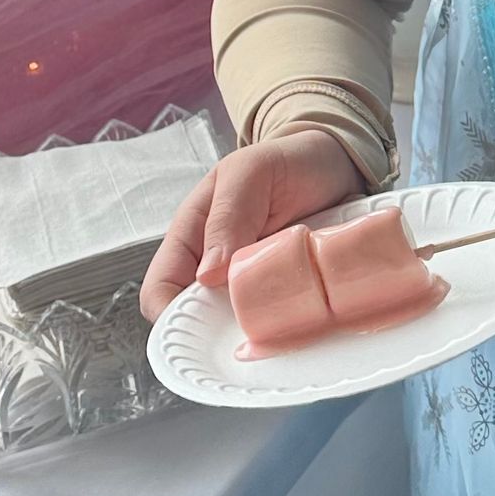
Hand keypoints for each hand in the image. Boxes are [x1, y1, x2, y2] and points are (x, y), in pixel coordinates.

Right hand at [139, 129, 367, 321]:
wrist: (334, 162)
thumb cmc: (283, 162)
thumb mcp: (249, 173)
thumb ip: (227, 216)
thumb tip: (207, 274)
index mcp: (192, 238)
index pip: (161, 290)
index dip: (171, 316)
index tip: (202, 330)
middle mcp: (218, 270)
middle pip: (201, 321)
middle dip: (221, 333)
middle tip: (254, 327)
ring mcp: (254, 286)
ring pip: (242, 329)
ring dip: (261, 333)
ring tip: (288, 322)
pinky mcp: (289, 296)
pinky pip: (283, 324)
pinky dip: (293, 328)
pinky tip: (311, 320)